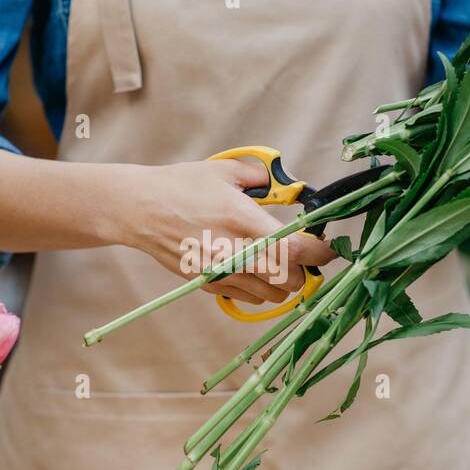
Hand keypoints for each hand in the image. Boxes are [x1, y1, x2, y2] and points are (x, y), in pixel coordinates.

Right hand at [124, 159, 335, 304]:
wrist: (140, 209)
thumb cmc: (182, 186)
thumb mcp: (225, 172)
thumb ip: (262, 179)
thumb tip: (289, 186)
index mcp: (242, 220)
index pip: (295, 248)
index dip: (319, 253)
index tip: (328, 250)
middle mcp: (233, 251)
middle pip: (290, 279)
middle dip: (304, 270)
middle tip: (303, 256)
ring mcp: (220, 272)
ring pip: (272, 294)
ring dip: (283, 282)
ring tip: (279, 264)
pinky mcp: (208, 284)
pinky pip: (248, 297)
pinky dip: (260, 288)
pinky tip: (254, 269)